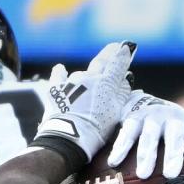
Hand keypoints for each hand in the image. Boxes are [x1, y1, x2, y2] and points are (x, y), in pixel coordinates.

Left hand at [33, 41, 136, 162]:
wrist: (69, 136)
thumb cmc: (96, 129)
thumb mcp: (116, 113)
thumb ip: (121, 94)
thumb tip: (125, 79)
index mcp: (106, 84)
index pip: (118, 64)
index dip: (123, 54)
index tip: (127, 47)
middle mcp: (89, 77)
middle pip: (101, 61)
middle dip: (109, 53)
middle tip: (114, 47)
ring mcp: (71, 82)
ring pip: (82, 74)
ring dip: (86, 77)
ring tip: (87, 88)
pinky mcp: (56, 89)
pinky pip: (59, 75)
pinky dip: (60, 72)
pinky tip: (60, 68)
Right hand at [108, 91, 183, 178]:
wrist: (146, 102)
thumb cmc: (171, 128)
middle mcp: (171, 118)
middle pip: (173, 137)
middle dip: (172, 155)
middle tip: (171, 175)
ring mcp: (151, 117)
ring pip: (149, 136)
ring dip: (146, 155)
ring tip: (142, 174)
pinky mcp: (133, 118)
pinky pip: (126, 134)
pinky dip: (120, 148)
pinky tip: (114, 162)